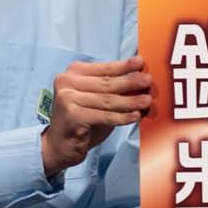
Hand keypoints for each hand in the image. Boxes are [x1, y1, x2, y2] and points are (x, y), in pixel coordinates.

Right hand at [42, 58, 148, 175]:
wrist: (59, 145)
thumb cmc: (82, 120)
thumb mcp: (95, 99)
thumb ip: (111, 88)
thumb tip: (139, 78)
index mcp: (72, 73)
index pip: (103, 68)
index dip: (123, 66)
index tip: (140, 62)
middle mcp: (66, 83)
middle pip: (106, 83)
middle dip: (129, 82)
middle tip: (148, 81)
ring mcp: (67, 99)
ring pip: (106, 100)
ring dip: (130, 101)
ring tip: (146, 101)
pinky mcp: (72, 116)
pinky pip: (104, 116)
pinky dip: (122, 117)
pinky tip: (135, 116)